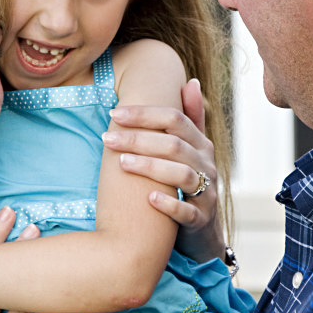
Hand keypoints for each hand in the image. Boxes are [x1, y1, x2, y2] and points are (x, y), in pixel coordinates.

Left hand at [106, 79, 225, 261]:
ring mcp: (207, 193)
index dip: (144, 114)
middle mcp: (207, 165)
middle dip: (138, 139)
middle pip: (174, 145)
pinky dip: (169, 204)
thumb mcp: (192, 150)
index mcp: (200, 144)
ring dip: (150, 167)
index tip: (114, 113)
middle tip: (106, 138)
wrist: (203, 231)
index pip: (175, 119)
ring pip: (182, 175)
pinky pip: (188, 211)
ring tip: (121, 164)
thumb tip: (191, 81)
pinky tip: (148, 199)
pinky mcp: (202, 220)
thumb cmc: (188, 183)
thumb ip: (191, 118)